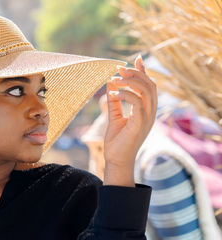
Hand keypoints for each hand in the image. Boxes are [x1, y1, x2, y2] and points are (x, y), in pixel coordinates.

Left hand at [103, 55, 156, 185]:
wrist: (116, 160)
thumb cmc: (117, 142)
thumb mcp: (115, 117)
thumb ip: (115, 101)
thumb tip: (110, 84)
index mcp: (146, 110)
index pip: (149, 86)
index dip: (144, 71)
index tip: (136, 59)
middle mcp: (150, 112)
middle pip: (150, 85)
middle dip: (135, 73)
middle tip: (119, 69)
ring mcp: (147, 118)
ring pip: (146, 90)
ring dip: (130, 81)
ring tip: (115, 80)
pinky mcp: (140, 123)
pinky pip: (137, 101)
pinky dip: (125, 94)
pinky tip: (114, 94)